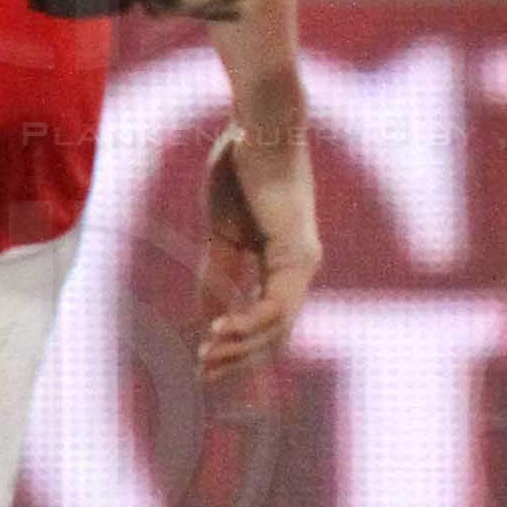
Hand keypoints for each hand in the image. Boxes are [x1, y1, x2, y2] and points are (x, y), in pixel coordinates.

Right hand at [197, 120, 319, 382]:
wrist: (255, 128)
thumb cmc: (239, 169)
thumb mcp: (221, 235)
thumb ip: (218, 275)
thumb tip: (209, 318)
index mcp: (284, 263)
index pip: (268, 321)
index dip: (238, 348)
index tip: (205, 368)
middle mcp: (300, 267)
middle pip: (275, 333)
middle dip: (238, 360)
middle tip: (203, 377)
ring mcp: (303, 262)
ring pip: (277, 326)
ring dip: (240, 347)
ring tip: (206, 358)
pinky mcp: (296, 251)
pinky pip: (274, 304)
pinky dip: (247, 323)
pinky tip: (218, 332)